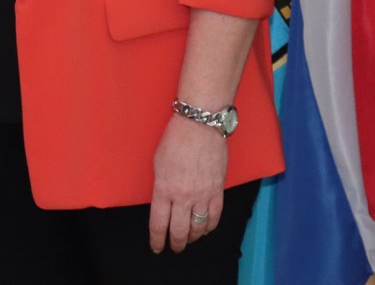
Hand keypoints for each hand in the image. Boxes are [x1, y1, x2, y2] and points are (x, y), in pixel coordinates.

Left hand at [148, 116, 227, 253]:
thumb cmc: (175, 139)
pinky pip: (215, 217)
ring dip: (193, 237)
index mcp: (164, 189)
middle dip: (176, 243)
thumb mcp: (158, 164)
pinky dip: (209, 227)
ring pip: (198, 227)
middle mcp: (183, 196)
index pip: (159, 223)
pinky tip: (205, 230)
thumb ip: (160, 186)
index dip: (157, 239)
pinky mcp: (218, 191)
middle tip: (174, 248)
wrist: (200, 126)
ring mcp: (202, 195)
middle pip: (179, 231)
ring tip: (188, 240)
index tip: (157, 247)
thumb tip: (163, 202)